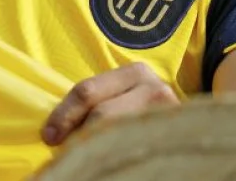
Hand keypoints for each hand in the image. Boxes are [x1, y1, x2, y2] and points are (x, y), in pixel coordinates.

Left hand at [41, 62, 178, 145]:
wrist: (187, 127)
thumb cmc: (139, 110)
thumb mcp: (120, 97)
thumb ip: (97, 101)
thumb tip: (53, 129)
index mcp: (135, 72)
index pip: (87, 91)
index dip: (63, 115)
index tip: (48, 136)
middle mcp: (155, 88)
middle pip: (102, 114)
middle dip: (78, 133)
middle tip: (63, 152)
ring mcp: (168, 113)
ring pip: (119, 133)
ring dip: (96, 147)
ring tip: (85, 158)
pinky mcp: (176, 134)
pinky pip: (136, 147)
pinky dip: (117, 156)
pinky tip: (108, 163)